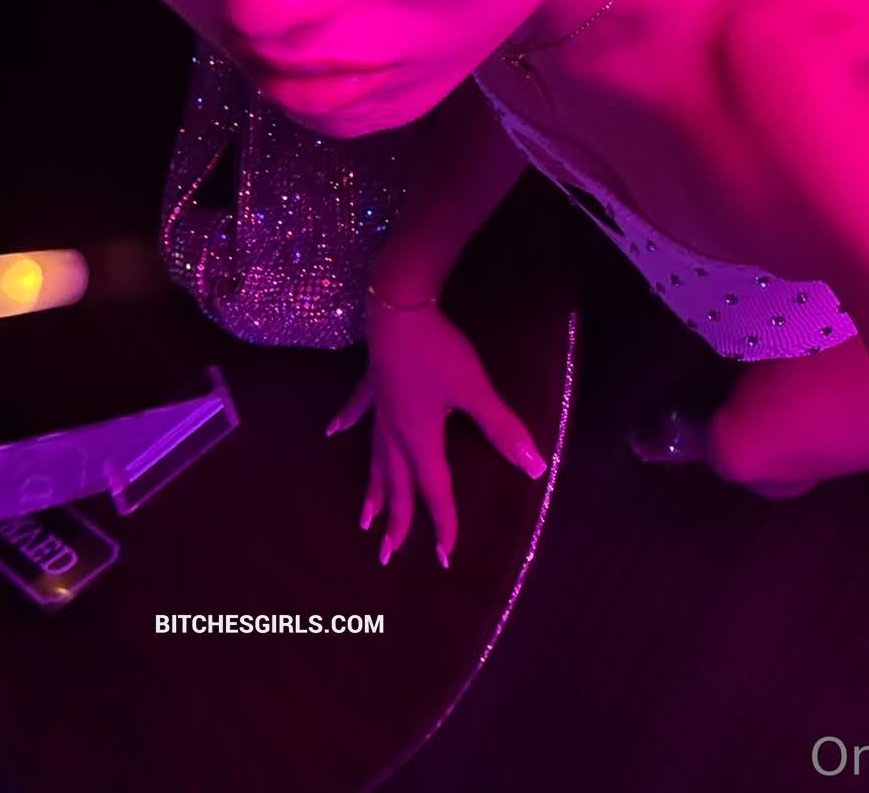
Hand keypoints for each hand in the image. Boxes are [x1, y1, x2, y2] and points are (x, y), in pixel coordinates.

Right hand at [325, 301, 547, 568]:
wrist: (399, 311)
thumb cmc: (439, 353)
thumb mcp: (475, 391)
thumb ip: (502, 429)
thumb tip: (535, 468)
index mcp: (420, 440)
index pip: (435, 490)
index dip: (443, 523)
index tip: (446, 557)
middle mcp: (395, 433)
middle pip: (397, 486)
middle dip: (396, 522)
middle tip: (386, 558)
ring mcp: (380, 410)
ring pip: (375, 460)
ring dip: (372, 490)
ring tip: (364, 520)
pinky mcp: (372, 385)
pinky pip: (357, 411)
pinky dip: (345, 423)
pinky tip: (332, 433)